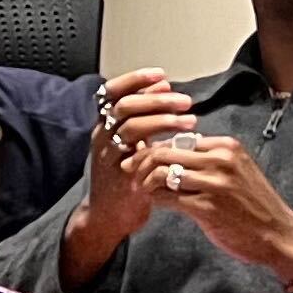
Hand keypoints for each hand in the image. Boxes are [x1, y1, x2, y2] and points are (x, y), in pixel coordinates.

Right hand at [59, 71, 191, 287]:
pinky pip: (141, 157)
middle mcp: (103, 139)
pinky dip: (163, 148)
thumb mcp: (127, 142)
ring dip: (163, 120)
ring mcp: (111, 159)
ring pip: (132, 128)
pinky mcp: (123, 179)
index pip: (111, 93)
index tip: (161, 76)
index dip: (135, 80)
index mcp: (104, 126)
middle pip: (124, 107)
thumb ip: (143, 115)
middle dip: (156, 99)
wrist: (107, 216)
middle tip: (184, 101)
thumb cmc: (123, 175)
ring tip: (190, 121)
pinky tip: (181, 147)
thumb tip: (163, 86)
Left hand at [139, 134, 292, 285]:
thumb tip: (171, 152)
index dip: (154, 149)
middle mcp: (220, 160)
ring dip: (144, 182)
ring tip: (139, 190)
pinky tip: (153, 203)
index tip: (139, 158)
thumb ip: (208, 159)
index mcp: (226, 146)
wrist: (280, 235)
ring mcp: (214, 184)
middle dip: (140, 162)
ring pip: (162, 173)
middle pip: (164, 152)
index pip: (176, 139)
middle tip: (128, 172)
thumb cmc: (254, 205)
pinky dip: (155, 199)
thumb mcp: (236, 170)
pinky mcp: (208, 208)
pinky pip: (168, 198)